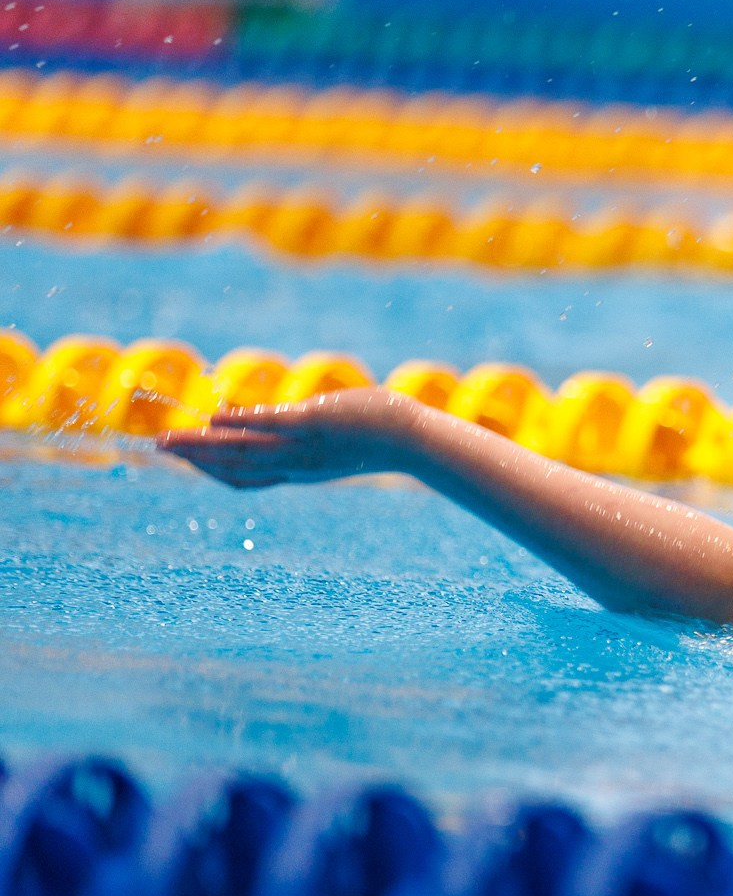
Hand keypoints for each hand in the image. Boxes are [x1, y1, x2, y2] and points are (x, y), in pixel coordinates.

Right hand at [157, 389, 421, 488]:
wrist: (413, 439)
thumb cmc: (378, 434)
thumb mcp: (333, 442)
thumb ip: (305, 437)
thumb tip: (288, 422)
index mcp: (298, 471)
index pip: (245, 478)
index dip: (211, 470)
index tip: (185, 459)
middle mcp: (295, 465)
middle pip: (234, 467)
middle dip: (193, 459)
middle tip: (157, 447)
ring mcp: (304, 446)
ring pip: (244, 451)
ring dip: (203, 445)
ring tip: (169, 439)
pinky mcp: (316, 423)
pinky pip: (272, 426)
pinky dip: (242, 424)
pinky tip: (215, 417)